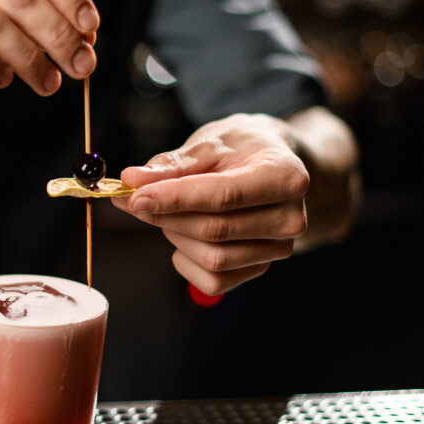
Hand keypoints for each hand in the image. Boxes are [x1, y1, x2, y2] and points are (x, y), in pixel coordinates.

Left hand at [112, 113, 310, 295]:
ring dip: (176, 235)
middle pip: (214, 230)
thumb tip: (133, 180)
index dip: (175, 198)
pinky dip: (186, 259)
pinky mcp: (260, 269)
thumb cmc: (241, 149)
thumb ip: (174, 164)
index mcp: (286, 177)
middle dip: (166, 216)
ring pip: (212, 258)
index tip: (135, 196)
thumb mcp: (211, 143)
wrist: (270, 165)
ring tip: (170, 210)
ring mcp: (278, 249)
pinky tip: (185, 234)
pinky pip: (213, 280)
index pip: (224, 196)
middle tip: (133, 199)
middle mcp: (290, 218)